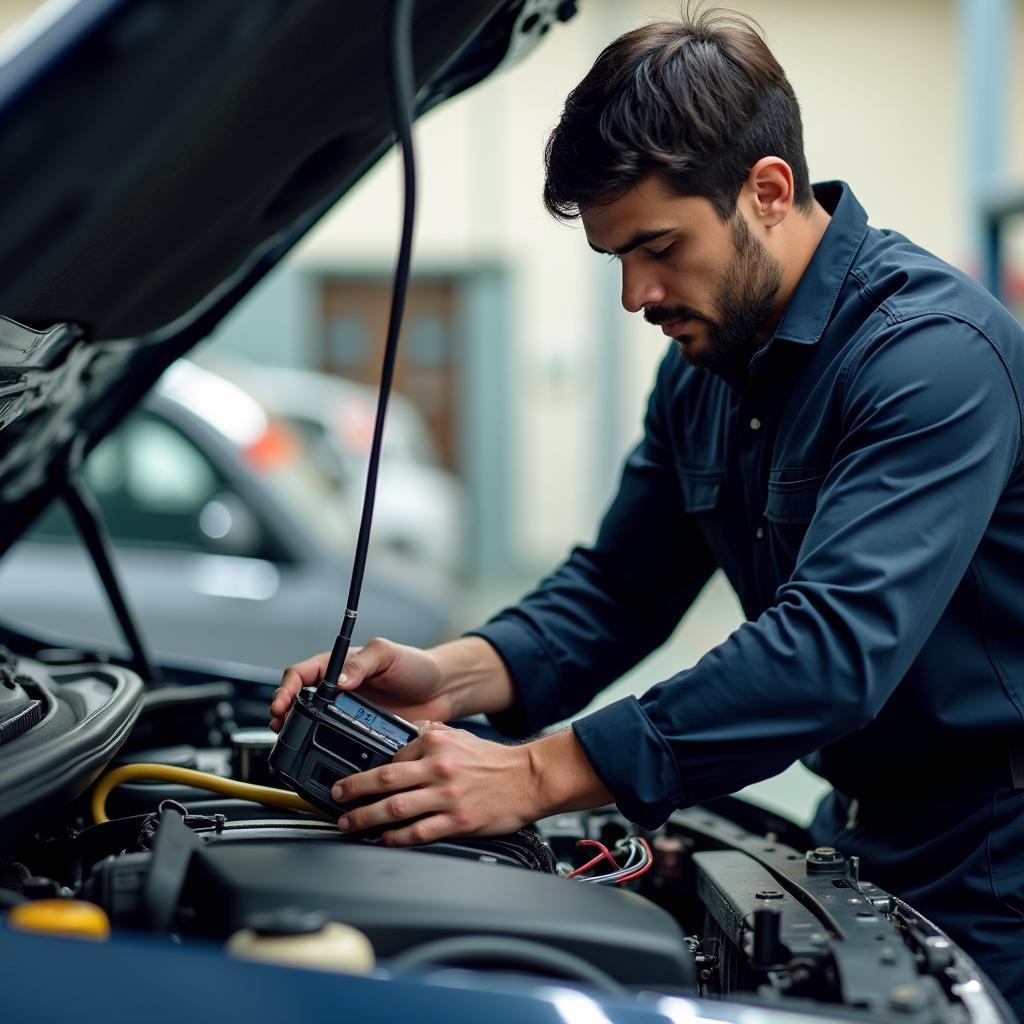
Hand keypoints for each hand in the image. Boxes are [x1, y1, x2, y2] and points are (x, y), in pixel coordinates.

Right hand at [269, 638, 449, 732]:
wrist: (443, 691)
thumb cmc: (417, 665)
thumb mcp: (388, 654)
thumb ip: (362, 662)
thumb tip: (339, 680)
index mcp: (340, 666)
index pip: (302, 673)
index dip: (287, 687)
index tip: (282, 702)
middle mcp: (339, 691)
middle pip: (300, 701)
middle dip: (284, 712)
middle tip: (279, 724)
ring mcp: (348, 714)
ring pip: (313, 724)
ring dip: (298, 732)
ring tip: (290, 741)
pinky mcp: (360, 735)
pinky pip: (338, 743)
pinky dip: (326, 748)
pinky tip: (322, 755)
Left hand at [330, 722, 539, 844]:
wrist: (527, 779)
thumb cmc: (493, 761)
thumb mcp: (459, 735)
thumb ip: (430, 732)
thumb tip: (404, 733)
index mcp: (436, 743)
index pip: (393, 756)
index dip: (370, 770)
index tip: (352, 778)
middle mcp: (439, 768)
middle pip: (385, 780)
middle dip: (354, 790)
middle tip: (335, 797)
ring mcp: (447, 796)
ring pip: (396, 808)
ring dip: (366, 818)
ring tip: (348, 823)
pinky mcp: (457, 821)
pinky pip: (418, 832)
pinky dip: (396, 837)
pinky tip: (383, 839)